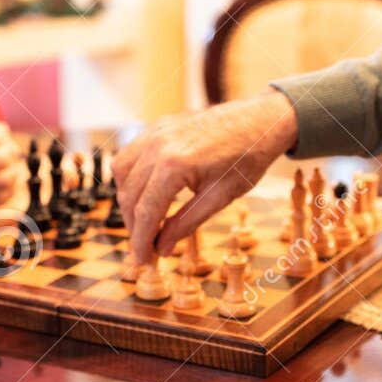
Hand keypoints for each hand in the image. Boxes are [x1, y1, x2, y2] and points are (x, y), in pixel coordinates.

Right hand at [112, 90, 298, 264]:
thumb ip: (186, 223)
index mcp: (174, 164)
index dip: (141, 240)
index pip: (146, 211)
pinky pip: (129, 153)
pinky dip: (129, 176)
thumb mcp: (220, 197)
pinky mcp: (157, 127)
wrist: (260, 121)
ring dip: (127, 200)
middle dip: (133, 225)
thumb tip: (161, 248)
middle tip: (145, 247)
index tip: (142, 260)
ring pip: (121, 172)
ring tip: (143, 221)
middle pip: (129, 194)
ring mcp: (155, 132)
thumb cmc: (246, 158)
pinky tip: (143, 192)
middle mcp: (157, 145)